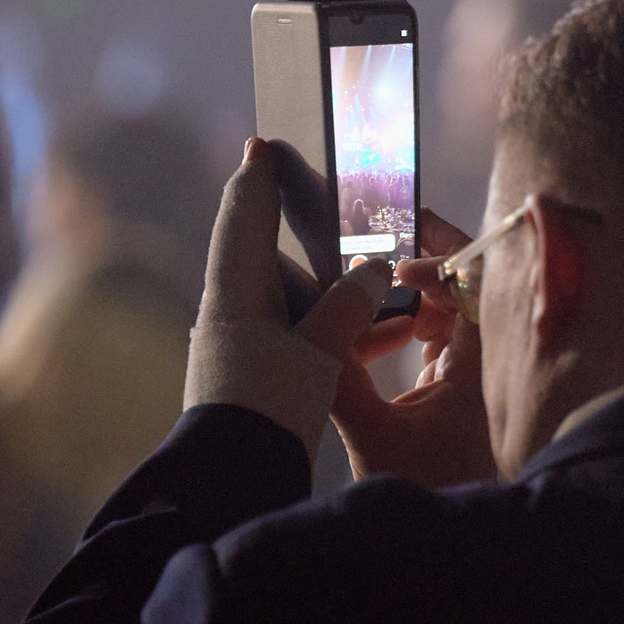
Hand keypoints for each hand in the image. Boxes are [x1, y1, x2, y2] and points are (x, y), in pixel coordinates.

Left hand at [183, 139, 394, 458]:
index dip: (255, 179)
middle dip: (318, 248)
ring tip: (392, 295)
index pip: (244, 218)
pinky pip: (304, 335)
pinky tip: (382, 337)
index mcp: (235, 293)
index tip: (259, 145)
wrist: (232, 478)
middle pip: (277, 260)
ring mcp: (245, 345)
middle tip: (358, 227)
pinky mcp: (261, 374)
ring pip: (297, 301)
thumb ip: (349, 304)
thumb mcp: (317, 350)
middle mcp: (234, 312)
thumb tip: (375, 268)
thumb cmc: (266, 405)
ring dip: (339, 297)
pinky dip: (337, 330)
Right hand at [328, 208, 499, 487]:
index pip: (477, 283)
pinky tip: (380, 329)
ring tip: (366, 284)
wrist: (452, 549)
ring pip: (455, 310)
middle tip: (372, 245)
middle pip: (469, 287)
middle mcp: (493, 360)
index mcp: (485, 363)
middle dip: (421, 265)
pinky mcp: (464, 388)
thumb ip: (342, 376)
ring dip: (415, 296)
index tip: (391, 261)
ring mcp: (481, 372)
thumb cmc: (426, 491)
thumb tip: (315, 322)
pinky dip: (417, 324)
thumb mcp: (373, 436)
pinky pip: (447, 336)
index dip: (439, 258)